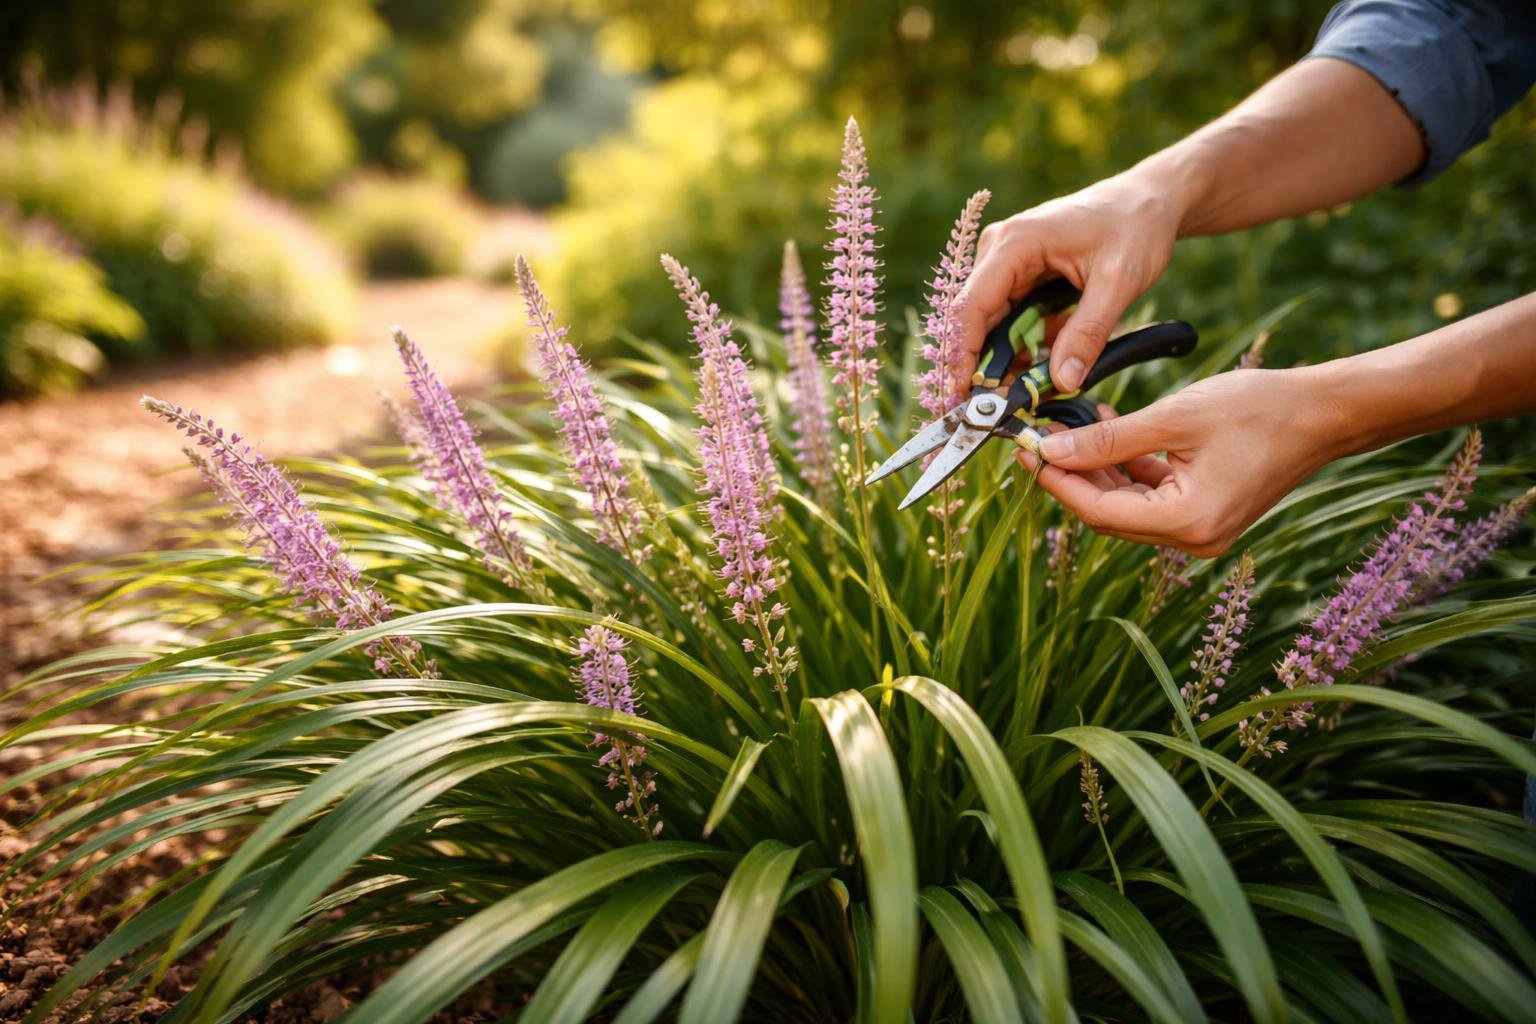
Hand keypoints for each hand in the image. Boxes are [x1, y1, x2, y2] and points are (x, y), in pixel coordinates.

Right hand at [955, 171, 1183, 395]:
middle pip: (975, 320)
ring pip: (993, 324)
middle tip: (992, 411)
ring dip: (1006, 360)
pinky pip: (1012, 320)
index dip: (962, 355)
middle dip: (982, 367)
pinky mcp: (1020, 275)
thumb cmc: (1136, 227)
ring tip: (1026, 395)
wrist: (1150, 200)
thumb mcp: (1121, 280)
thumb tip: (1062, 381)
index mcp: (1015, 243)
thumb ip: (1089, 332)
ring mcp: (1007, 262)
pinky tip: (1041, 370)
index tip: (962, 397)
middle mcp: (1000, 250)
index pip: (970, 307)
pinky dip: (1024, 347)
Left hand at [1022, 368, 1341, 556]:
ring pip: (1128, 503)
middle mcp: (1193, 538)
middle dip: (1071, 474)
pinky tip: (1108, 428)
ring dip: (1098, 467)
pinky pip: (1153, 494)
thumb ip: (1109, 439)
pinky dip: (1128, 466)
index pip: (1099, 512)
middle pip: (1110, 513)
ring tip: (1069, 425)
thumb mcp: (1174, 418)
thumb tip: (1052, 451)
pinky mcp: (1207, 512)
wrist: (1325, 412)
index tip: (1025, 451)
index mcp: (1187, 522)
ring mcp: (1201, 529)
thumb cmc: (1260, 409)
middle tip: (1037, 438)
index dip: (1057, 481)